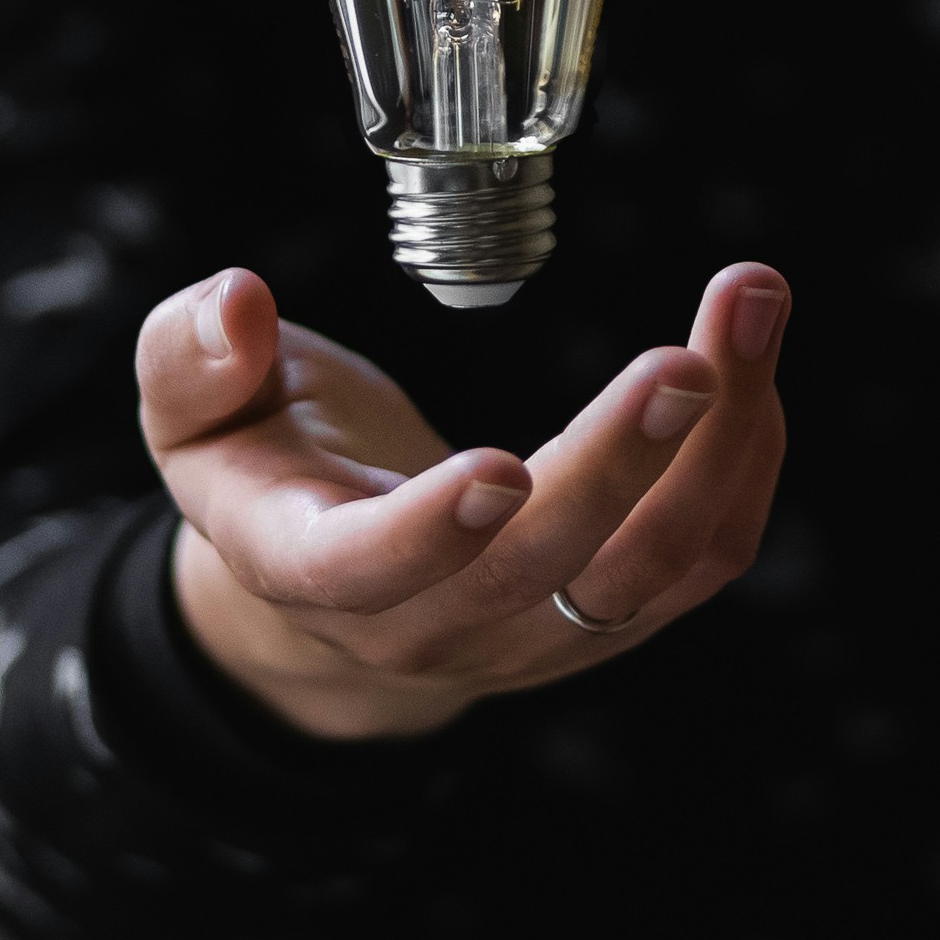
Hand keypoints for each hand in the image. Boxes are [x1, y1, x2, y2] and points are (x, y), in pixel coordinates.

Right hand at [134, 261, 790, 740]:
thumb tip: (236, 302)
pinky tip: (752, 361)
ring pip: (646, 573)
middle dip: (622, 463)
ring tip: (750, 305)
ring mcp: (530, 637)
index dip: (434, 535)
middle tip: (685, 359)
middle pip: (541, 573)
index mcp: (307, 568)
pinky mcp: (606, 616)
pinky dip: (742, 461)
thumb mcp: (187, 405)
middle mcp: (429, 627)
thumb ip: (192, 354)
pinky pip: (698, 560)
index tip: (500, 467)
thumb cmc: (259, 459)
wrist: (326, 573)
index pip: (370, 575)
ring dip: (718, 447)